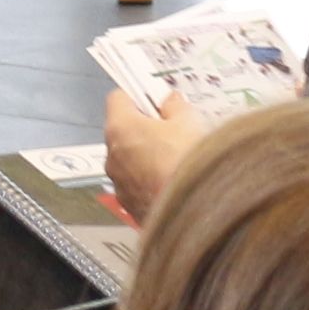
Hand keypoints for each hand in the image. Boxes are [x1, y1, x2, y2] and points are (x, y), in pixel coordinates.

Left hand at [101, 85, 216, 228]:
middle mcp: (112, 156)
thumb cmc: (187, 162)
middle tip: (173, 131)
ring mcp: (119, 185)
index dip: (138, 96)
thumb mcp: (189, 122)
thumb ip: (175, 106)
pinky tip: (174, 183)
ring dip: (147, 158)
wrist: (196, 212)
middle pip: (123, 132)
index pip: (117, 98)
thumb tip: (170, 101)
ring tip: (177, 161)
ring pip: (130, 161)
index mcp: (120, 128)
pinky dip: (151, 182)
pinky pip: (137, 186)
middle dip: (145, 129)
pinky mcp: (130, 207)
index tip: (156, 101)